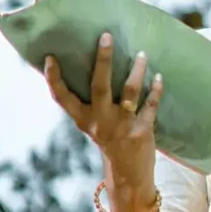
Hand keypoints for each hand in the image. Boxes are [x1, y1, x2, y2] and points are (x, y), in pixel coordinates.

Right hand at [43, 33, 162, 196]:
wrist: (128, 175)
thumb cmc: (108, 140)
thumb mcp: (92, 124)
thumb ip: (89, 101)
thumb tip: (92, 64)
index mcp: (84, 119)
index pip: (62, 97)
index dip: (54, 78)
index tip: (50, 57)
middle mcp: (100, 121)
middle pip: (99, 86)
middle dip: (103, 60)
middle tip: (106, 36)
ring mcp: (122, 126)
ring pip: (130, 91)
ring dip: (137, 70)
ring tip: (142, 53)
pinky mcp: (142, 131)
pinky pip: (150, 105)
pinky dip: (156, 90)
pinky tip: (159, 76)